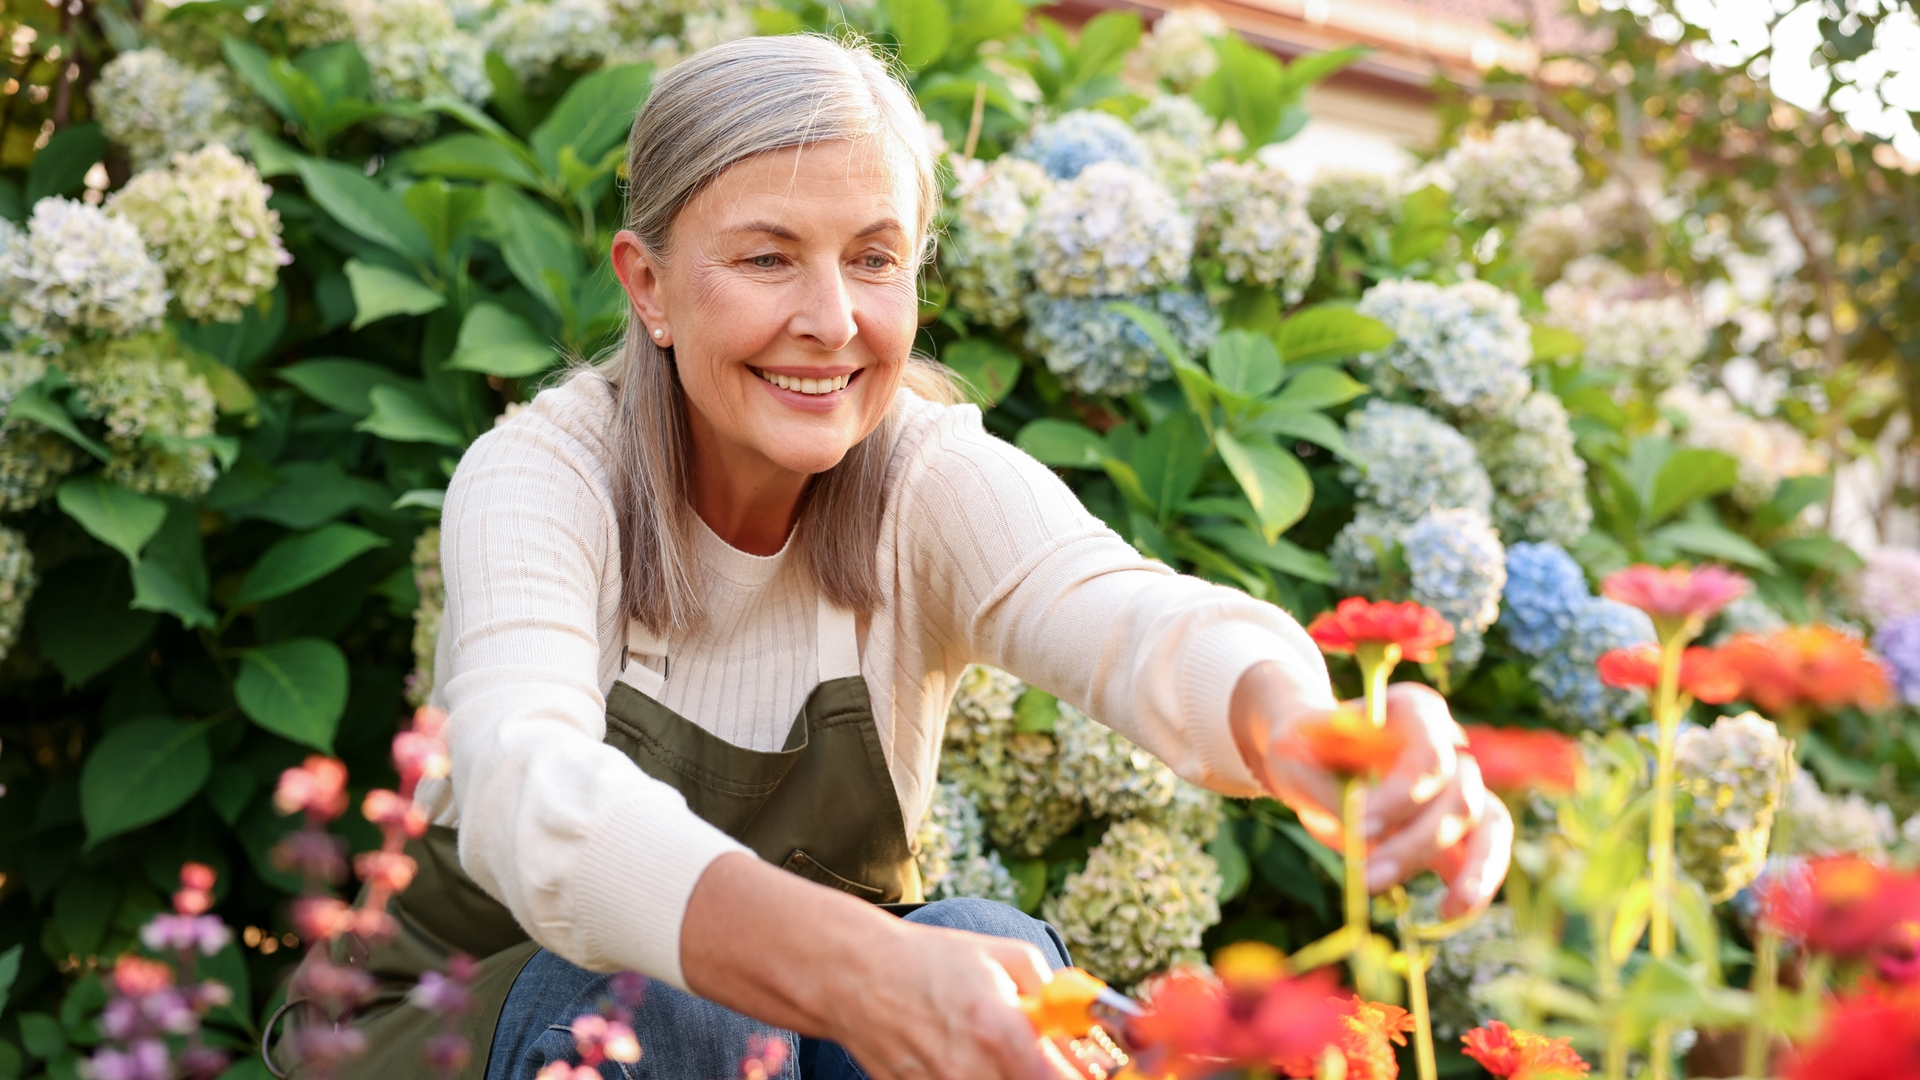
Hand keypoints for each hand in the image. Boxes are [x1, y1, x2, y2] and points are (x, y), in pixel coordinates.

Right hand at [831, 921, 1093, 1079]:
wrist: (855, 974)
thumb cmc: (931, 960)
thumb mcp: (1005, 956)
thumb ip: (1053, 992)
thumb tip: (1085, 1029)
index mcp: (997, 1028)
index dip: (1075, 1077)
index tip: (1083, 1071)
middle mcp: (970, 1069)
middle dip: (1038, 1074)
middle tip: (1039, 1059)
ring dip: (1004, 1075)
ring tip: (993, 1051)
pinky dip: (976, 1077)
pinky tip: (963, 1059)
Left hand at [1231, 670, 1512, 918]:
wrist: (1315, 758)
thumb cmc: (1306, 749)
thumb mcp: (1297, 757)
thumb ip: (1330, 794)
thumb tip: (1363, 842)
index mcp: (1414, 711)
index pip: (1427, 758)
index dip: (1399, 800)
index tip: (1356, 831)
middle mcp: (1449, 743)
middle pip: (1458, 796)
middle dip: (1415, 844)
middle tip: (1366, 879)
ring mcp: (1461, 783)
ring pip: (1490, 824)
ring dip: (1471, 870)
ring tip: (1450, 910)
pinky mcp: (1462, 825)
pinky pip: (1486, 852)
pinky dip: (1476, 884)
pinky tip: (1450, 913)